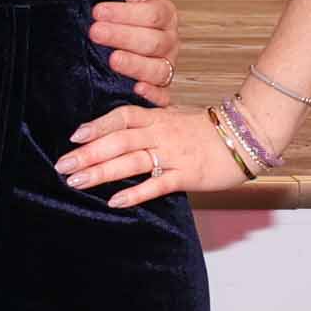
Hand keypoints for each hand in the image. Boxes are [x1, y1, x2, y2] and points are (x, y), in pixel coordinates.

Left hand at [56, 103, 250, 207]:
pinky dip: (136, 193)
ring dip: (102, 172)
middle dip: (88, 153)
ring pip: (132, 162)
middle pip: (119, 141)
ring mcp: (173, 155)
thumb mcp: (175, 115)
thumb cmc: (207, 129)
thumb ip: (149, 116)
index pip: (122, 116)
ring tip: (77, 181)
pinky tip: (115, 201)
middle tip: (63, 165)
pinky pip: (157, 184)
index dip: (98, 125)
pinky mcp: (187, 175)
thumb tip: (125, 109)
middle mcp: (161, 134)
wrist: (248, 135)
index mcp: (157, 118)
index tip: (75, 135)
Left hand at [91, 0, 181, 106]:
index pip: (150, 14)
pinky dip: (153, 95)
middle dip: (122, 37)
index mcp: (163, 13)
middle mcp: (169, 40)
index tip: (97, 11)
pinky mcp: (161, 87)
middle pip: (152, 42)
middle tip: (95, 33)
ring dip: (134, 65)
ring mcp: (166, 65)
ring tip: (112, 60)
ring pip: (157, 69)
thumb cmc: (126, 13)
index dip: (124, 13)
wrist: (126, 36)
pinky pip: (163, 95)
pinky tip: (136, 90)